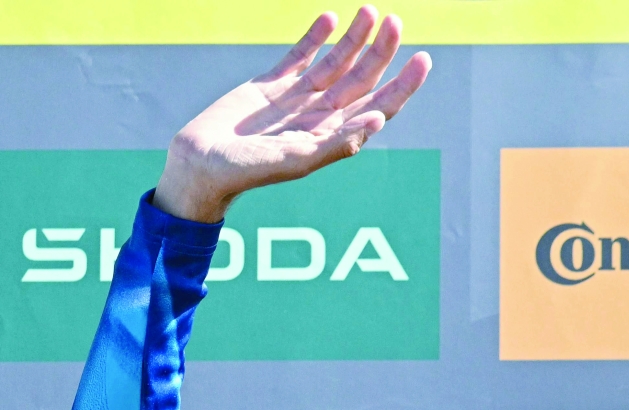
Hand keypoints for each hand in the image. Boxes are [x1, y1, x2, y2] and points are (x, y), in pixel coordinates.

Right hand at [154, 6, 430, 222]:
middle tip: (395, 22)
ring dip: (353, 38)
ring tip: (369, 11)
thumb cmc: (247, 171)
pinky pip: (300, 56)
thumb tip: (379, 118)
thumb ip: (337, 142)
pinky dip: (316, 38)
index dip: (403, 86)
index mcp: (331, 137)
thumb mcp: (296, 159)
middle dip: (381, 52)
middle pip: (361, 80)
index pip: (378, 107)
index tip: (423, 59)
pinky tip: (330, 18)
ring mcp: (296, 100)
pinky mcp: (270, 85)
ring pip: (335, 63)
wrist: (201, 163)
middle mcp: (319, 117)